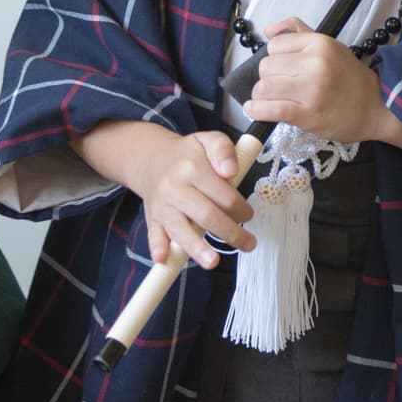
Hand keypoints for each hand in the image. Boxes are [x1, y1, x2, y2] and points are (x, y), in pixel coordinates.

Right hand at [75, 120, 253, 269]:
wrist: (153, 160)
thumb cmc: (187, 155)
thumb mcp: (208, 140)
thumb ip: (223, 149)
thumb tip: (230, 171)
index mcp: (192, 167)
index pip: (223, 195)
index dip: (241, 209)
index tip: (248, 215)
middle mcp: (175, 188)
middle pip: (206, 215)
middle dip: (231, 233)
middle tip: (248, 243)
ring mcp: (163, 205)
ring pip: (180, 229)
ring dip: (197, 248)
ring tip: (213, 262)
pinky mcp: (153, 219)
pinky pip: (153, 235)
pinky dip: (157, 247)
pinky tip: (164, 258)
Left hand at [243, 18, 401, 148]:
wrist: (377, 106)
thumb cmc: (349, 76)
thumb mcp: (329, 45)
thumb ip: (299, 31)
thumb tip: (269, 30)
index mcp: (319, 43)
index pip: (274, 45)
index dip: (275, 57)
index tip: (283, 68)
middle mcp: (315, 64)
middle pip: (267, 66)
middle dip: (268, 76)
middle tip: (278, 85)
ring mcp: (311, 90)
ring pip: (264, 87)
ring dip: (261, 94)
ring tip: (268, 98)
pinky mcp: (307, 115)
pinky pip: (270, 109)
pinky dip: (257, 110)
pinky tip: (255, 109)